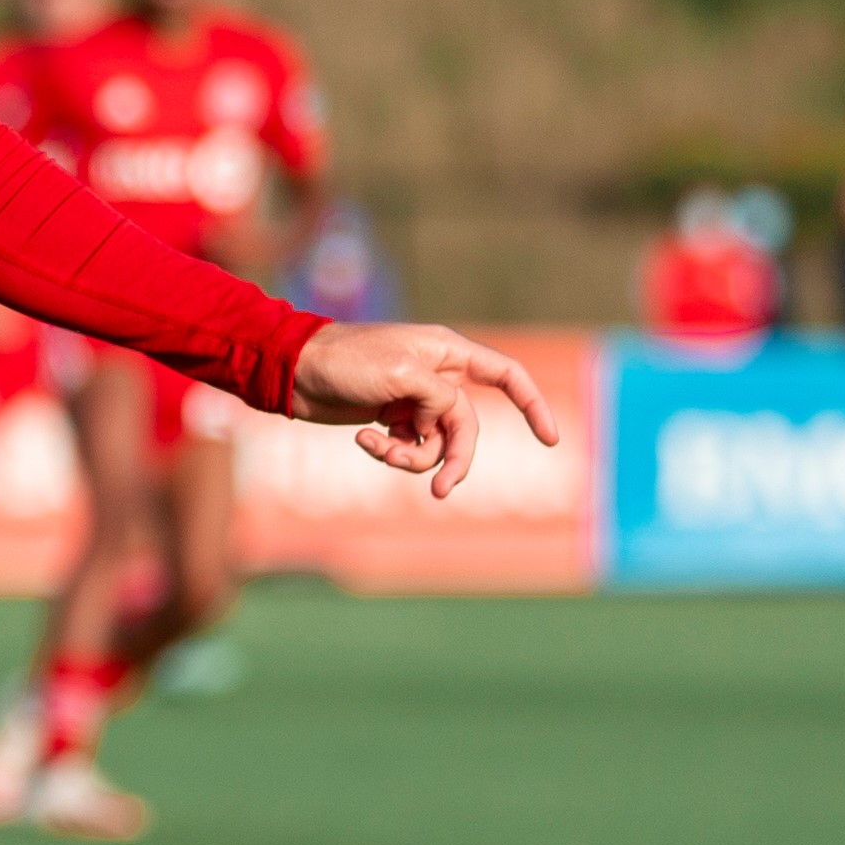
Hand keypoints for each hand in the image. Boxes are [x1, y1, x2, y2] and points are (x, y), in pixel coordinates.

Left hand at [288, 321, 561, 498]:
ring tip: (381, 449)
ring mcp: (414, 400)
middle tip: (439, 491)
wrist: (294, 371)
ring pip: (436, 445)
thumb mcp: (402, 374)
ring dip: (412, 458)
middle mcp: (438, 376)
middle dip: (455, 460)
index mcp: (449, 353)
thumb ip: (439, 399)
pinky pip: (408, 448)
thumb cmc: (346, 361)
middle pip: (467, 428)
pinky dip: (390, 452)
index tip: (550, 440)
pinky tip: (364, 439)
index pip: (507, 376)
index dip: (533, 406)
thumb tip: (445, 425)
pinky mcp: (391, 419)